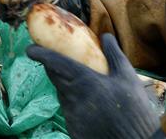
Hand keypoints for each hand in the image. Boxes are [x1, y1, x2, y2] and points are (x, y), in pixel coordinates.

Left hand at [27, 34, 161, 138]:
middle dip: (52, 68)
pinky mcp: (73, 130)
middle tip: (57, 62)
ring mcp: (71, 116)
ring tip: (85, 87)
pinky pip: (69, 112)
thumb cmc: (135, 109)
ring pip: (62, 95)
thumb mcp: (128, 78)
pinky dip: (75, 105)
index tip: (30, 49)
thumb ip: (114, 54)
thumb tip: (106, 36)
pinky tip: (91, 106)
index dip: (40, 54)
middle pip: (55, 78)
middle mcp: (73, 98)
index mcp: (84, 81)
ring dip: (67, 88)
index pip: (55, 63)